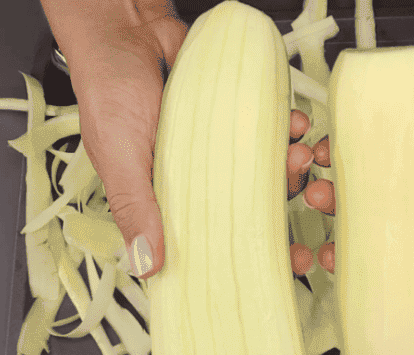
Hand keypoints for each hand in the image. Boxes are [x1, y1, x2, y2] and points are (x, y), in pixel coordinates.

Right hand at [40, 0, 337, 279]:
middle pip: (246, 208)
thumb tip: (147, 266)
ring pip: (261, 170)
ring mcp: (215, 149)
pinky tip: (293, 123)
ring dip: (288, 165)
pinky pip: (265, 130)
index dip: (245, 253)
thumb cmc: (109, 91)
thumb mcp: (118, 154)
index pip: (208, 241)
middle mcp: (193, 180)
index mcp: (164, 201)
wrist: (125, 28)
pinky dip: (285, 128)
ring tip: (298, 153)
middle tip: (304, 197)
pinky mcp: (229, 118)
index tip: (284, 262)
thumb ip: (135, 206)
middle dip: (280, 208)